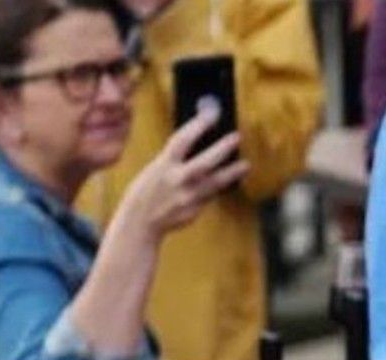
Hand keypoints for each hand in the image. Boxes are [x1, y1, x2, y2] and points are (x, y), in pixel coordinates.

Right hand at [121, 107, 249, 239]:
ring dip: (232, 172)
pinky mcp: (195, 210)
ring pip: (215, 182)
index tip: (213, 113)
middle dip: (222, 149)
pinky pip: (212, 195)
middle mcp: (177, 180)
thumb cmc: (147, 189)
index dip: (198, 125)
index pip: (182, 140)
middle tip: (237, 136)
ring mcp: (187, 197)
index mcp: (163, 165)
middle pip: (204, 162)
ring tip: (246, 164)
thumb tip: (198, 141)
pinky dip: (221, 186)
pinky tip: (232, 179)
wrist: (140, 221)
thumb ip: (175, 158)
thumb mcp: (155, 168)